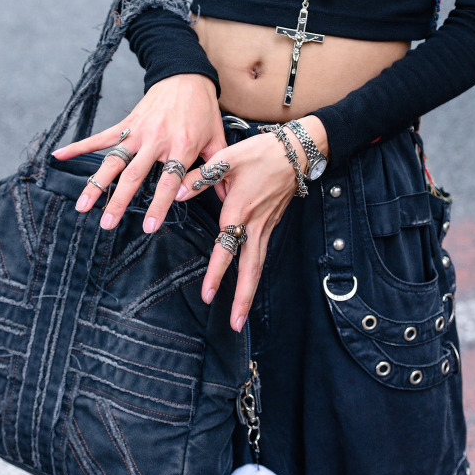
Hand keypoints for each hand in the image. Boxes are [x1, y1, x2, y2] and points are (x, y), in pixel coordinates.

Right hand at [51, 74, 224, 231]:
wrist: (186, 76)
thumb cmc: (203, 110)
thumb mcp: (217, 139)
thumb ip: (219, 171)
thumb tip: (230, 200)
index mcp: (182, 146)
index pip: (169, 181)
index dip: (158, 204)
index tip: (148, 227)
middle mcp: (157, 140)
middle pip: (134, 175)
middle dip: (119, 201)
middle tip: (107, 224)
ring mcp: (138, 131)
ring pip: (113, 161)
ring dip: (96, 183)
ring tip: (82, 205)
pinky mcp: (126, 123)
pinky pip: (100, 136)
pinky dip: (79, 146)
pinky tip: (60, 156)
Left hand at [176, 116, 327, 332]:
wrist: (297, 151)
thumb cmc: (261, 153)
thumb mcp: (228, 158)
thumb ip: (201, 177)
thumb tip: (177, 192)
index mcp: (239, 211)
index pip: (226, 249)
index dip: (217, 273)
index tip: (209, 295)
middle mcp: (254, 224)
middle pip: (250, 269)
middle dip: (243, 298)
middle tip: (236, 323)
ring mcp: (266, 226)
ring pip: (258, 264)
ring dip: (250, 290)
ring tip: (241, 313)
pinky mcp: (272, 222)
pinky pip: (262, 252)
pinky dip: (255, 271)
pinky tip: (248, 278)